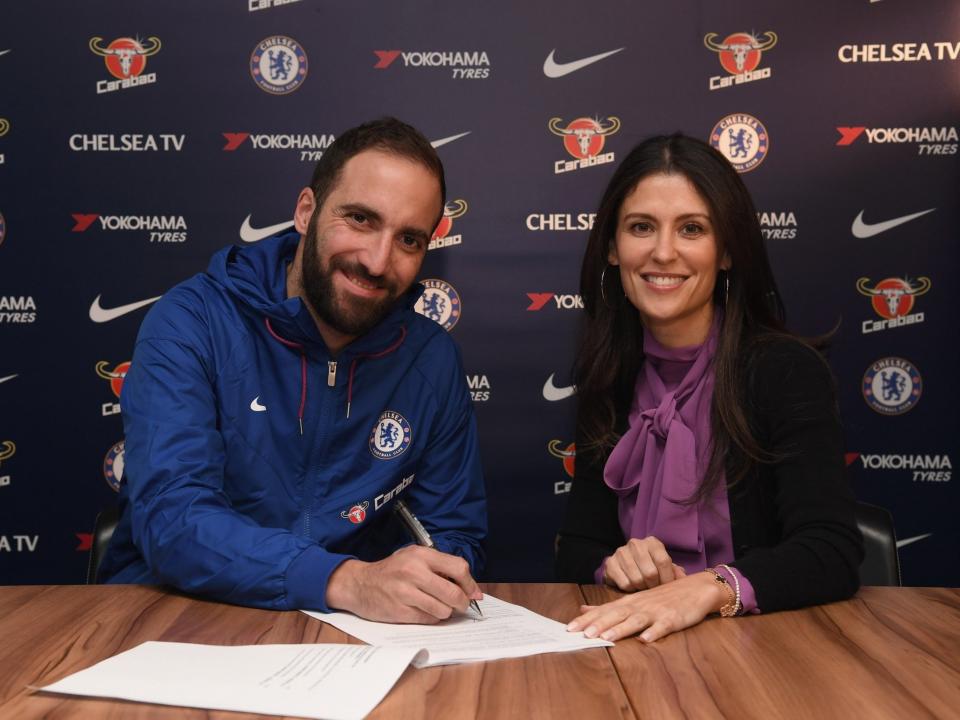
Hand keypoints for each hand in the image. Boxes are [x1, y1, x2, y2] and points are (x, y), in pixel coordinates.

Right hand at [325, 545, 481, 622]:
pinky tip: (425, 611)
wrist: (360, 584)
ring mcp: (405, 593)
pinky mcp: (399, 611)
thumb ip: (440, 567)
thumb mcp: (414, 557)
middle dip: (462, 603)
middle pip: (453, 593)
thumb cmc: (392, 571)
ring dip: (446, 612)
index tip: (475, 593)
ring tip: (439, 607)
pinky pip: (428, 619)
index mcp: (421, 555)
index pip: (458, 568)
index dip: (470, 584)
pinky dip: (432, 618)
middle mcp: (413, 572)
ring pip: (443, 610)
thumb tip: (469, 588)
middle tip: (461, 605)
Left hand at [568, 571, 727, 641]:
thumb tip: (583, 609)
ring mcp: (656, 612)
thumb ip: (608, 607)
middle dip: (599, 624)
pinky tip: (646, 639)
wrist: (696, 588)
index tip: (569, 628)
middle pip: (616, 615)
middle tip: (582, 634)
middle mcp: (639, 606)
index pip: (604, 611)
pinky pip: (663, 626)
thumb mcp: (633, 600)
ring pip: (636, 620)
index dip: (587, 620)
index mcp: (629, 603)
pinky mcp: (673, 618)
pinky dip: (654, 632)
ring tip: (607, 638)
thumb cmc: (663, 596)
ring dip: (621, 629)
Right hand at [602, 536, 685, 591]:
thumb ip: (675, 573)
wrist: (625, 565)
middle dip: (654, 586)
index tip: (667, 588)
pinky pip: (624, 583)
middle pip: (650, 573)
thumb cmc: (650, 567)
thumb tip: (683, 579)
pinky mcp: (609, 563)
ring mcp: (621, 552)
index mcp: (652, 542)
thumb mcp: (664, 567)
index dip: (667, 579)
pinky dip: (630, 589)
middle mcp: (636, 544)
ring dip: (642, 588)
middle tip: (653, 588)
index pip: (664, 562)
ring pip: (636, 580)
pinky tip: (632, 585)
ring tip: (643, 586)